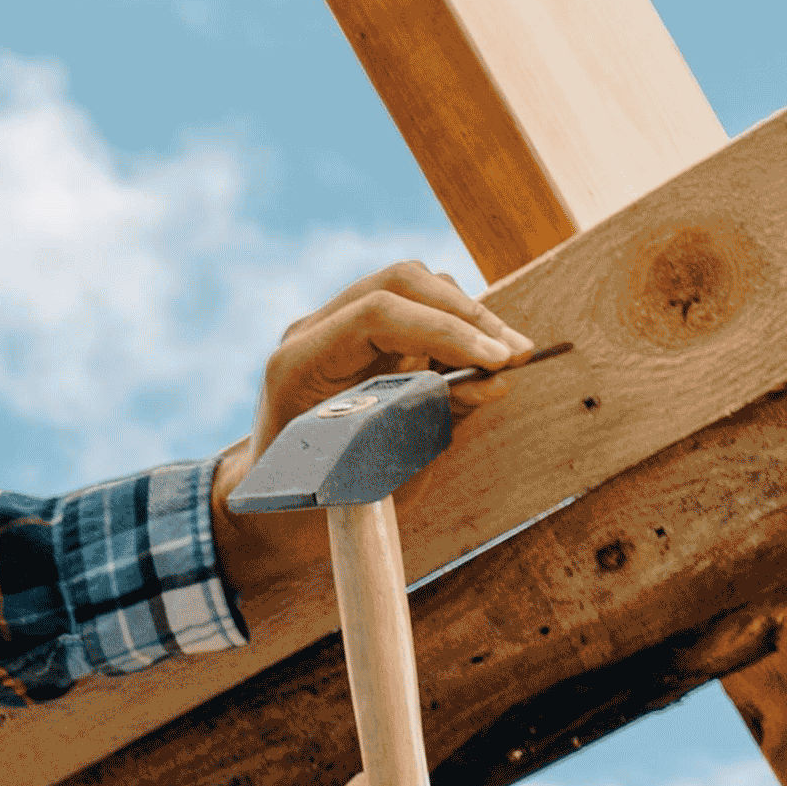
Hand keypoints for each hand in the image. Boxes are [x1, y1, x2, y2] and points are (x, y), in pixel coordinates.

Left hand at [222, 256, 538, 637]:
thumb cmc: (316, 499)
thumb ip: (430, 422)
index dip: (446, 332)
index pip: (379, 314)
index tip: (496, 360)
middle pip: (401, 284)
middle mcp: (312, 332)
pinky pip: (413, 310)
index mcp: (299, 363)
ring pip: (412, 288)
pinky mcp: (357, 334)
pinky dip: (454, 329)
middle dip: (468, 315)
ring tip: (509, 357)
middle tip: (516, 354)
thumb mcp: (374, 471)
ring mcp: (332, 326)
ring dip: (468, 317)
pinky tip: (484, 359)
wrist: (270, 501)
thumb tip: (494, 382)